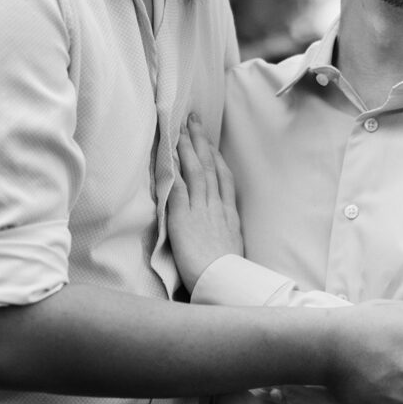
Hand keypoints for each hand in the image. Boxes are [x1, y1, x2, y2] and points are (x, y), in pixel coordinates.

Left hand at [166, 115, 244, 290]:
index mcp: (230, 216)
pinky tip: (169, 155)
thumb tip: (222, 233)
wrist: (224, 283)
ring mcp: (201, 211)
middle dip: (201, 142)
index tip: (210, 143)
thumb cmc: (227, 276)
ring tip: (182, 128)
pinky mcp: (184, 218)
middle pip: (209, 167)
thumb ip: (226, 237)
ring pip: (196, 171)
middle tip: (194, 120)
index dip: (216, 158)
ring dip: (188, 148)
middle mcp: (217, 208)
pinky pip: (179, 188)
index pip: (223, 179)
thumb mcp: (233, 252)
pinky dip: (175, 170)